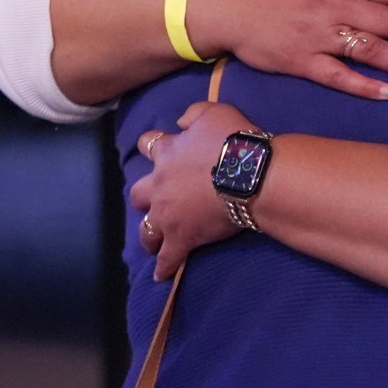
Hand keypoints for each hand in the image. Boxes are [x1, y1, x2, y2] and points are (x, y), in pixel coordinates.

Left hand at [130, 101, 255, 279]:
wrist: (249, 174)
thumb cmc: (234, 140)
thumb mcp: (215, 111)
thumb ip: (193, 113)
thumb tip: (179, 121)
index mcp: (167, 153)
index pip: (149, 145)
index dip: (153, 146)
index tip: (157, 147)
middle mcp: (160, 185)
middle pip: (138, 193)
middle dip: (144, 196)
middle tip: (155, 199)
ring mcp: (167, 214)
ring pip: (146, 229)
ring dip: (148, 233)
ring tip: (153, 241)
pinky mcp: (181, 238)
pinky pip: (168, 257)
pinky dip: (164, 267)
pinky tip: (161, 276)